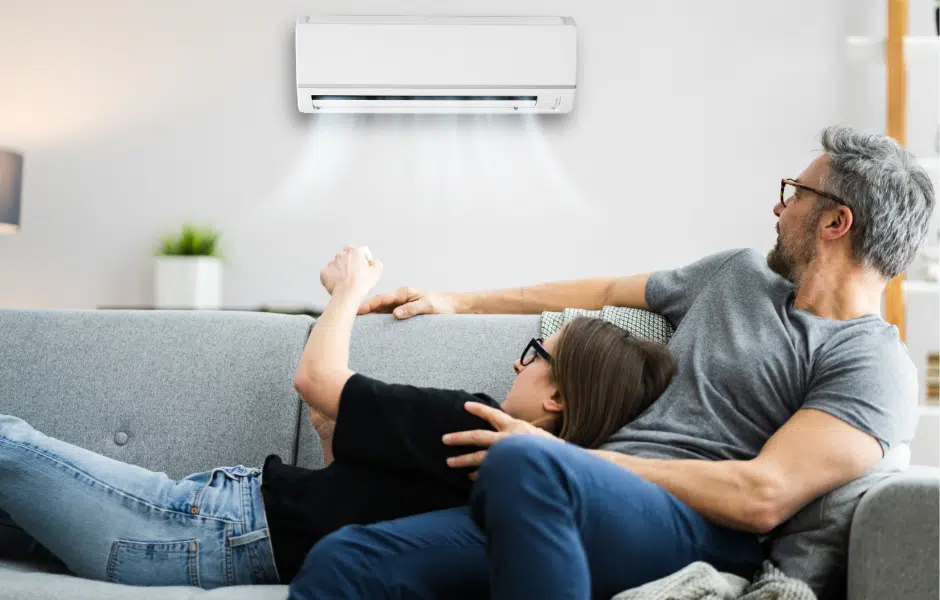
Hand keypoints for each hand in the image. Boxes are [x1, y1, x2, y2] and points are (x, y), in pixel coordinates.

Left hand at [320, 246, 382, 298]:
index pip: (363, 250)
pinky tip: (338, 284)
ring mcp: (331, 263)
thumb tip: (373, 262)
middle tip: (355, 272)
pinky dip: (332, 277)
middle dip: (351, 261)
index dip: (366, 258)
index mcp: (355, 252)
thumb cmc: (362, 284)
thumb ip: (376, 263)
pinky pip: (328, 273)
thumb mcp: (377, 272)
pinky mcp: (324, 272)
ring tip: (346, 281)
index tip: (366, 266)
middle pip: (348, 254)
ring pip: (337, 263)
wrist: (347, 294)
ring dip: (341, 269)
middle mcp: (342, 254)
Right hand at [358, 286, 457, 318]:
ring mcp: (399, 306)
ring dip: (368, 315)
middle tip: (346, 316)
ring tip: (352, 322)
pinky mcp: (402, 313)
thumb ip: (412, 309)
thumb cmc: (441, 304)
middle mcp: (399, 299)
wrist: (451, 306)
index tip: (357, 310)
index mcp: (403, 294)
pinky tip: (369, 327)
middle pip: (377, 304)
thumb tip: (395, 314)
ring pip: (379, 310)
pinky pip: (386, 316)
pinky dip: (377, 320)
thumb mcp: (428, 306)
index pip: (382, 299)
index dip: (368, 304)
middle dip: (363, 309)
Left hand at [442, 402, 556, 478]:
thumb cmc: (553, 451)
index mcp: (516, 427)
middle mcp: (508, 439)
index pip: (494, 415)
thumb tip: (510, 440)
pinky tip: (472, 477)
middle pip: (478, 437)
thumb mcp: (538, 436)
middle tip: (445, 439)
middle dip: (459, 438)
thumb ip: (522, 436)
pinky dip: (480, 475)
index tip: (465, 405)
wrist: (563, 465)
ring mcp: (506, 456)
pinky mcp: (507, 470)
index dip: (479, 410)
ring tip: (450, 462)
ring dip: (463, 460)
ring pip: (479, 457)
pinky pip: (488, 472)